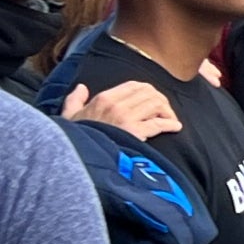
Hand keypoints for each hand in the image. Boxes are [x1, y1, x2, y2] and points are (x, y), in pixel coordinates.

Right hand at [61, 81, 179, 140]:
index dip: (149, 91)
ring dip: (167, 112)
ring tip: (170, 120)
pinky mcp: (134, 132)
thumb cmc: (74, 138)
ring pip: (156, 104)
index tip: (154, 101)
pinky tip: (175, 127)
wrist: (76, 157)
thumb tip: (81, 88)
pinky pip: (158, 123)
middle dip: (162, 101)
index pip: (135, 85)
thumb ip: (74, 101)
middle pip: (150, 93)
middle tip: (165, 112)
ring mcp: (125, 117)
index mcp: (103, 99)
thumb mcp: (69, 117)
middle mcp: (116, 104)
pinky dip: (170, 124)